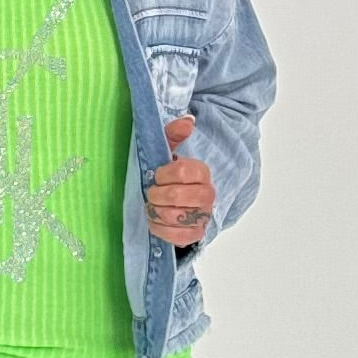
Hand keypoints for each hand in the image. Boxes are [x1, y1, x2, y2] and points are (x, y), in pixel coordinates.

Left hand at [145, 115, 215, 244]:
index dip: (163, 174)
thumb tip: (188, 121)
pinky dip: (160, 229)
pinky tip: (155, 221)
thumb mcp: (167, 151)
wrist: (174, 204)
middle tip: (150, 193)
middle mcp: (207, 194)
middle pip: (176, 195)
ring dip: (156, 212)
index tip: (156, 175)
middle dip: (156, 195)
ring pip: (175, 217)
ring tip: (152, 207)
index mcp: (201, 172)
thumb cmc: (167, 176)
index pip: (183, 171)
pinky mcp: (196, 235)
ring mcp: (203, 216)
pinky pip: (177, 236)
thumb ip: (173, 134)